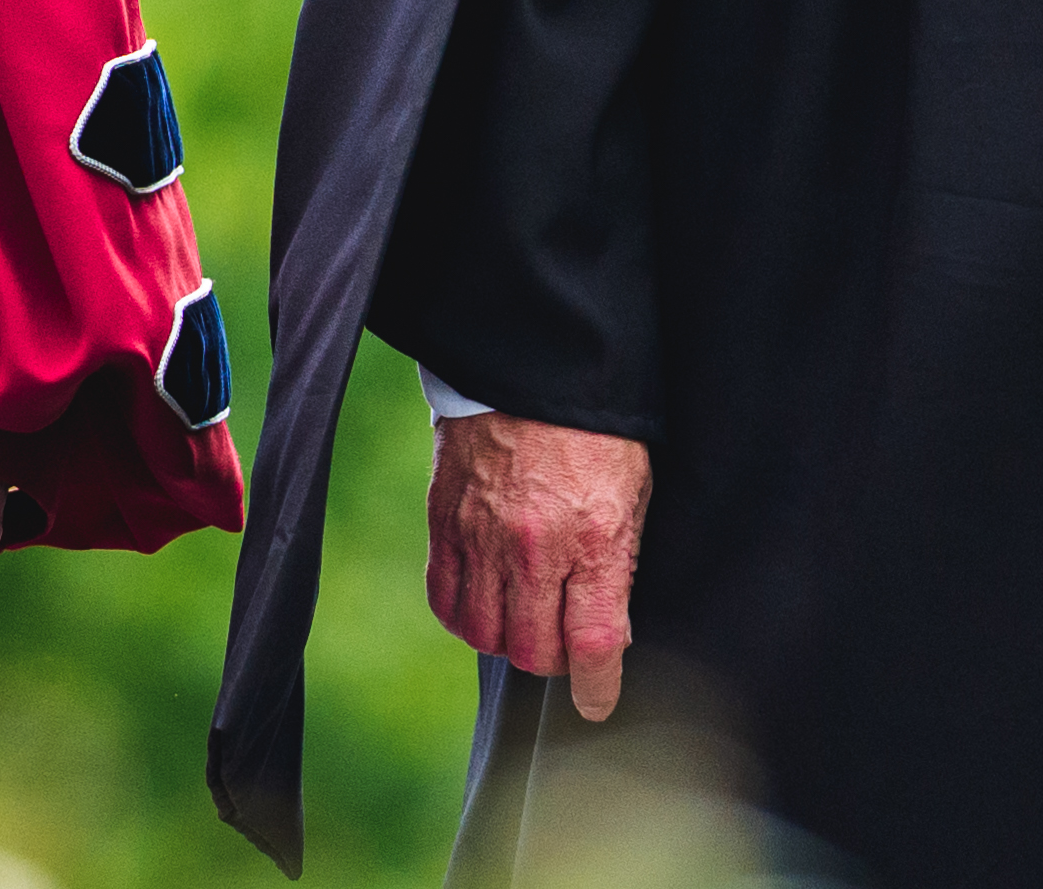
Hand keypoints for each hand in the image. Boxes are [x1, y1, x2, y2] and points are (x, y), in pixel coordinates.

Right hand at [426, 411, 649, 719]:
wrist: (528, 373)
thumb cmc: (595, 436)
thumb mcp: (633, 500)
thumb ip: (618, 567)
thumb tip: (606, 630)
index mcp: (592, 539)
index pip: (592, 643)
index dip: (597, 688)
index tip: (597, 704)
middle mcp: (532, 547)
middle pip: (533, 650)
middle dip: (553, 665)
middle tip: (562, 649)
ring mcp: (480, 536)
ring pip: (484, 633)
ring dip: (506, 644)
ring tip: (521, 626)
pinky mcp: (444, 521)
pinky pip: (444, 597)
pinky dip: (462, 616)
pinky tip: (483, 606)